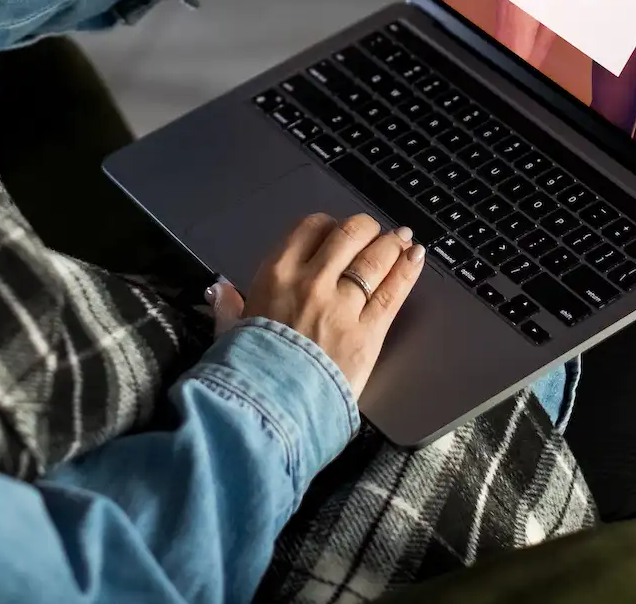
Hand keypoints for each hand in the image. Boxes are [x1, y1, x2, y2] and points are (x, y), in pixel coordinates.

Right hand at [208, 213, 425, 396]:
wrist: (270, 409)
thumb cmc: (248, 373)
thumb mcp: (229, 333)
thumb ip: (228, 307)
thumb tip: (219, 291)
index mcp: (276, 275)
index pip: (311, 228)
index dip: (329, 226)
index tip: (335, 231)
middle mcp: (312, 281)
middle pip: (349, 235)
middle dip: (365, 229)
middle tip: (373, 232)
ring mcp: (343, 305)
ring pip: (375, 257)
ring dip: (391, 245)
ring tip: (401, 241)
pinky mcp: (368, 333)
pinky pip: (393, 291)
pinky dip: (407, 270)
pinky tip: (415, 258)